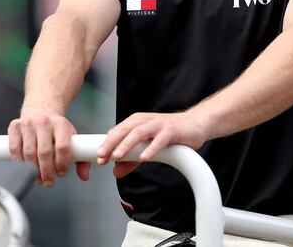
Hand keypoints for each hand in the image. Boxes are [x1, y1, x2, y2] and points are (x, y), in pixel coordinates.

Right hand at [8, 111, 89, 186]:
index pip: (62, 147)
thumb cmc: (57, 130)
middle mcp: (44, 121)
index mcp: (61, 124)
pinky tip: (24, 167)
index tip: (61, 174)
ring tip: (38, 178)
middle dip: (46, 172)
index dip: (61, 163)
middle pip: (44, 152)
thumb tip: (84, 176)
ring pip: (29, 152)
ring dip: (32, 170)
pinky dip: (18, 161)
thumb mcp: (71, 138)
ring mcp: (28, 123)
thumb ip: (81, 158)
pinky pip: (15, 148)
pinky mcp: (15, 126)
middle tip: (48, 182)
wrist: (40, 110)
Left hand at [96, 111, 211, 177]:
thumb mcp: (147, 147)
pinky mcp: (171, 130)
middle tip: (102, 156)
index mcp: (136, 122)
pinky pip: (160, 140)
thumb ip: (132, 160)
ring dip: (127, 145)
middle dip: (111, 143)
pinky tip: (144, 158)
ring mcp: (158, 124)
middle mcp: (145, 121)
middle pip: (124, 130)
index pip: (117, 131)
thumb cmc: (170, 134)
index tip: (98, 157)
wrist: (195, 124)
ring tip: (118, 156)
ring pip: (139, 133)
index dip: (106, 143)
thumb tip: (116, 171)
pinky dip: (151, 148)